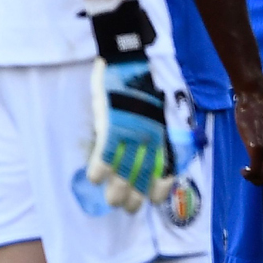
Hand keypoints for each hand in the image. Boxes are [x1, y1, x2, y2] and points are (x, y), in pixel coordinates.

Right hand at [84, 0, 172, 212]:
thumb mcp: (161, 104)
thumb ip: (160, 126)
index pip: (168, 165)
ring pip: (124, 169)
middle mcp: (151, 134)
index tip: (155, 199)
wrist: (130, 54)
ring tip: (112, 201)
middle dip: (137, 194)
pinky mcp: (112, 123)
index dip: (162, 185)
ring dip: (118, 189)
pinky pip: (105, 152)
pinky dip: (100, 167)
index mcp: (165, 129)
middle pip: (144, 172)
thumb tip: (157, 146)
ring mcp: (131, 130)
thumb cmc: (146, 78)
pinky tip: (94, 179)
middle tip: (129, 208)